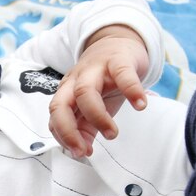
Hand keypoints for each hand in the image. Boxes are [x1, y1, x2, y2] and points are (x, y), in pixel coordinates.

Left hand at [49, 25, 149, 157]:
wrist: (118, 42)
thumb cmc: (104, 80)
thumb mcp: (93, 106)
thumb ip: (86, 128)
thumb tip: (83, 150)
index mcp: (67, 93)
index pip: (55, 117)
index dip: (64, 137)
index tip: (80, 152)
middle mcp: (75, 81)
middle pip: (60, 104)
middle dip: (68, 131)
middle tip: (84, 150)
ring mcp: (95, 69)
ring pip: (84, 91)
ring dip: (97, 117)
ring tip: (112, 134)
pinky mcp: (118, 59)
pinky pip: (122, 74)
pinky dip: (131, 90)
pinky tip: (140, 105)